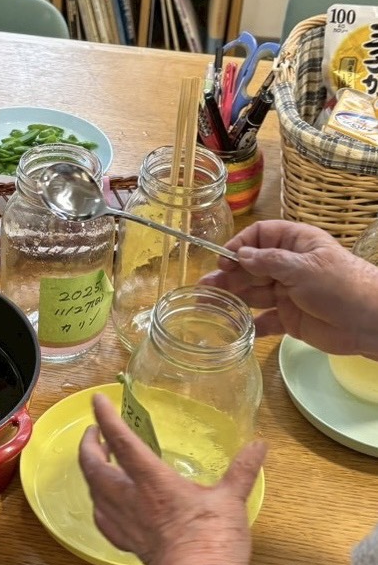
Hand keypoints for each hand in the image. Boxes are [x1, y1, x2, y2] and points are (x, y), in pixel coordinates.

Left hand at [78, 393, 266, 564]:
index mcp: (152, 481)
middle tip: (94, 433)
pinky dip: (98, 503)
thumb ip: (242, 470)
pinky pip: (102, 519)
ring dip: (91, 471)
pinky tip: (104, 503)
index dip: (105, 417)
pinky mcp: (127, 543)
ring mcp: (125, 523)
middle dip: (88, 445)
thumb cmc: (213, 541)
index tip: (97, 399)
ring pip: (93, 491)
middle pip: (93, 466)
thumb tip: (259, 446)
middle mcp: (130, 499)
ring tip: (98, 461)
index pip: (121, 440)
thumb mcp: (231, 499)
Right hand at [202, 219, 377, 356]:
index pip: (261, 236)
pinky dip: (248, 324)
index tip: (224, 260)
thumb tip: (239, 256)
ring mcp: (288, 294)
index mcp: (296, 244)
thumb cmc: (341, 286)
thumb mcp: (304, 268)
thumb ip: (270, 262)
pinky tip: (230, 327)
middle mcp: (289, 267)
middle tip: (204, 286)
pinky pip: (263, 320)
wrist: (369, 322)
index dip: (240, 246)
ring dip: (231, 299)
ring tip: (205, 305)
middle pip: (251, 267)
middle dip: (228, 275)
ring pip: (253, 294)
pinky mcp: (289, 319)